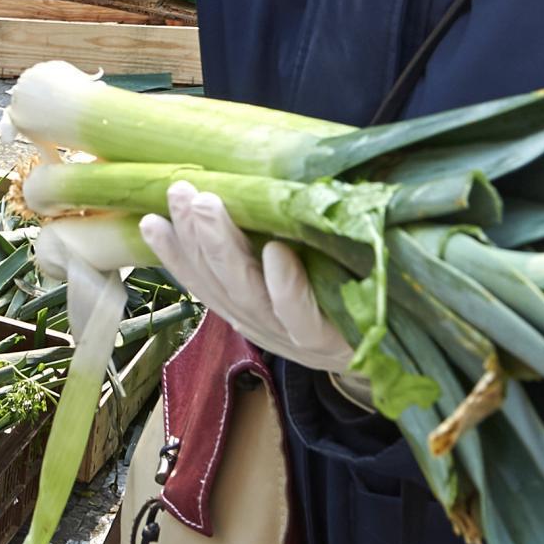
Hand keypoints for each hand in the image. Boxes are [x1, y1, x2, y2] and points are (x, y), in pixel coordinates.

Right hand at [138, 182, 363, 384]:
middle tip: (182, 191)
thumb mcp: (299, 272)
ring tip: (210, 205)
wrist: (393, 358)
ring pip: (245, 292)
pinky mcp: (327, 341)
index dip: (171, 253)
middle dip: (194, 234)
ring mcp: (290, 336)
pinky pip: (298, 313)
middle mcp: (259, 323)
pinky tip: (275, 250)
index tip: (149, 217)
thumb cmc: (342, 302)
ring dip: (223, 247)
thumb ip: (268, 240)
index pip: (198, 280)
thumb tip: (246, 185)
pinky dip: (284, 282)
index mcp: (246, 308)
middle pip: (216, 280)